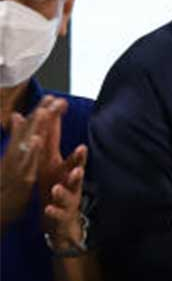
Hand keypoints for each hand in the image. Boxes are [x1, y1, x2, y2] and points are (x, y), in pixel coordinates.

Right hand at [1, 96, 62, 227]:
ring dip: (35, 127)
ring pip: (26, 144)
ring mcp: (16, 166)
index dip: (42, 112)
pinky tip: (37, 140)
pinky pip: (25, 164)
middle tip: (55, 99)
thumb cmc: (7, 183)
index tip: (54, 97)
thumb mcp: (12, 158)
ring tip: (44, 112)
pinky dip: (30, 151)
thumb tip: (18, 116)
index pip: (32, 128)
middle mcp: (15, 154)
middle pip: (30, 131)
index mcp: (17, 149)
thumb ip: (17, 137)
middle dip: (43, 114)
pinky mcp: (19, 179)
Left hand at [27, 98, 87, 246]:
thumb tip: (37, 116)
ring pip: (69, 192)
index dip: (59, 128)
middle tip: (82, 149)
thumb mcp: (48, 164)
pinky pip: (58, 213)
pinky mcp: (63, 215)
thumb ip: (47, 141)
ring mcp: (67, 198)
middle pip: (75, 168)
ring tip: (59, 186)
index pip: (59, 146)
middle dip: (79, 159)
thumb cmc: (55, 189)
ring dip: (66, 188)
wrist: (63, 224)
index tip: (60, 110)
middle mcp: (67, 180)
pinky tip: (48, 208)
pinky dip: (54, 211)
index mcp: (59, 167)